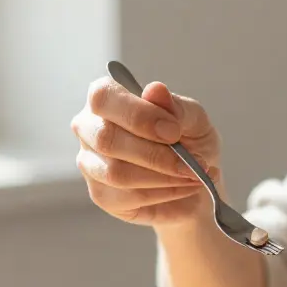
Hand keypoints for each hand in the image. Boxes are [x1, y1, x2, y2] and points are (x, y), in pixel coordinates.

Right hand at [72, 77, 221, 226]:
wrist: (196, 181)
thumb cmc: (190, 142)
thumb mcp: (195, 121)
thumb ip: (177, 107)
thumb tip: (155, 90)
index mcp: (108, 98)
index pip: (103, 97)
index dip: (138, 115)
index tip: (174, 131)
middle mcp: (90, 128)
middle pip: (105, 138)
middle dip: (155, 154)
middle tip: (190, 162)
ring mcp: (91, 164)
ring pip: (116, 172)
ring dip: (163, 176)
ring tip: (192, 175)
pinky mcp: (101, 195)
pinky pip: (127, 196)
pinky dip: (164, 193)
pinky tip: (182, 187)